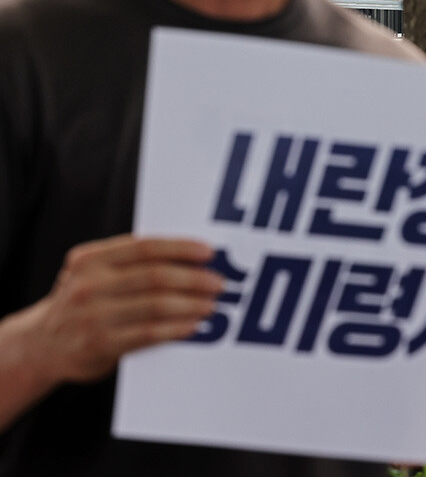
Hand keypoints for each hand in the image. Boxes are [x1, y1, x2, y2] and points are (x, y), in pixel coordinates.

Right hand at [17, 234, 222, 385]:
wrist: (41, 345)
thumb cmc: (83, 303)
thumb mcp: (94, 273)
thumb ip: (129, 263)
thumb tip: (191, 257)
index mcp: (90, 259)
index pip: (144, 247)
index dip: (180, 248)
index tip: (208, 252)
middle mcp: (88, 284)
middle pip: (155, 276)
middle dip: (193, 279)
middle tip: (218, 283)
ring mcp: (92, 316)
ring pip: (155, 305)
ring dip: (191, 304)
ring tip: (211, 305)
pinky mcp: (99, 344)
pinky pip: (147, 333)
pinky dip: (175, 328)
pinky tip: (193, 325)